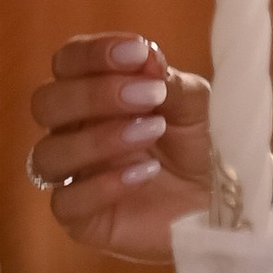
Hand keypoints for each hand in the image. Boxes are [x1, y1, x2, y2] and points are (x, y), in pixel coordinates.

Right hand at [28, 32, 208, 257]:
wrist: (226, 204)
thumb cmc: (202, 145)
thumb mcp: (194, 104)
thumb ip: (166, 80)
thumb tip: (143, 57)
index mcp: (93, 94)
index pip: (66, 62)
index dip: (93, 53)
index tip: (137, 52)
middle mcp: (74, 132)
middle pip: (45, 104)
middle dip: (93, 94)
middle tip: (148, 96)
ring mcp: (75, 177)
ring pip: (47, 154)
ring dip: (98, 139)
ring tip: (152, 132)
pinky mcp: (83, 221)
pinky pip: (65, 203)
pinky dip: (102, 185)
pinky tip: (145, 174)